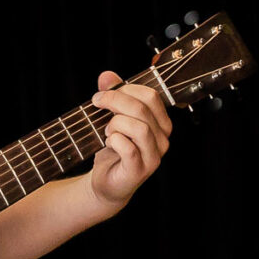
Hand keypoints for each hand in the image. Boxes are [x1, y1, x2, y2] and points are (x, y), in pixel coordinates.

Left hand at [87, 70, 171, 210]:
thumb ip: (113, 95)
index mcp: (161, 123)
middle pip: (143, 109)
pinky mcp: (139, 171)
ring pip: (139, 128)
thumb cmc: (113, 148)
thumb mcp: (112, 117)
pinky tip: (108, 143)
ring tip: (106, 130)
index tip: (102, 93)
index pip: (151, 96)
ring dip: (115, 124)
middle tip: (96, 104)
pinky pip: (128, 148)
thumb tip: (106, 75)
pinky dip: (114, 140)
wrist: (106, 182)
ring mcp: (153, 157)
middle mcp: (162, 139)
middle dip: (115, 101)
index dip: (125, 89)